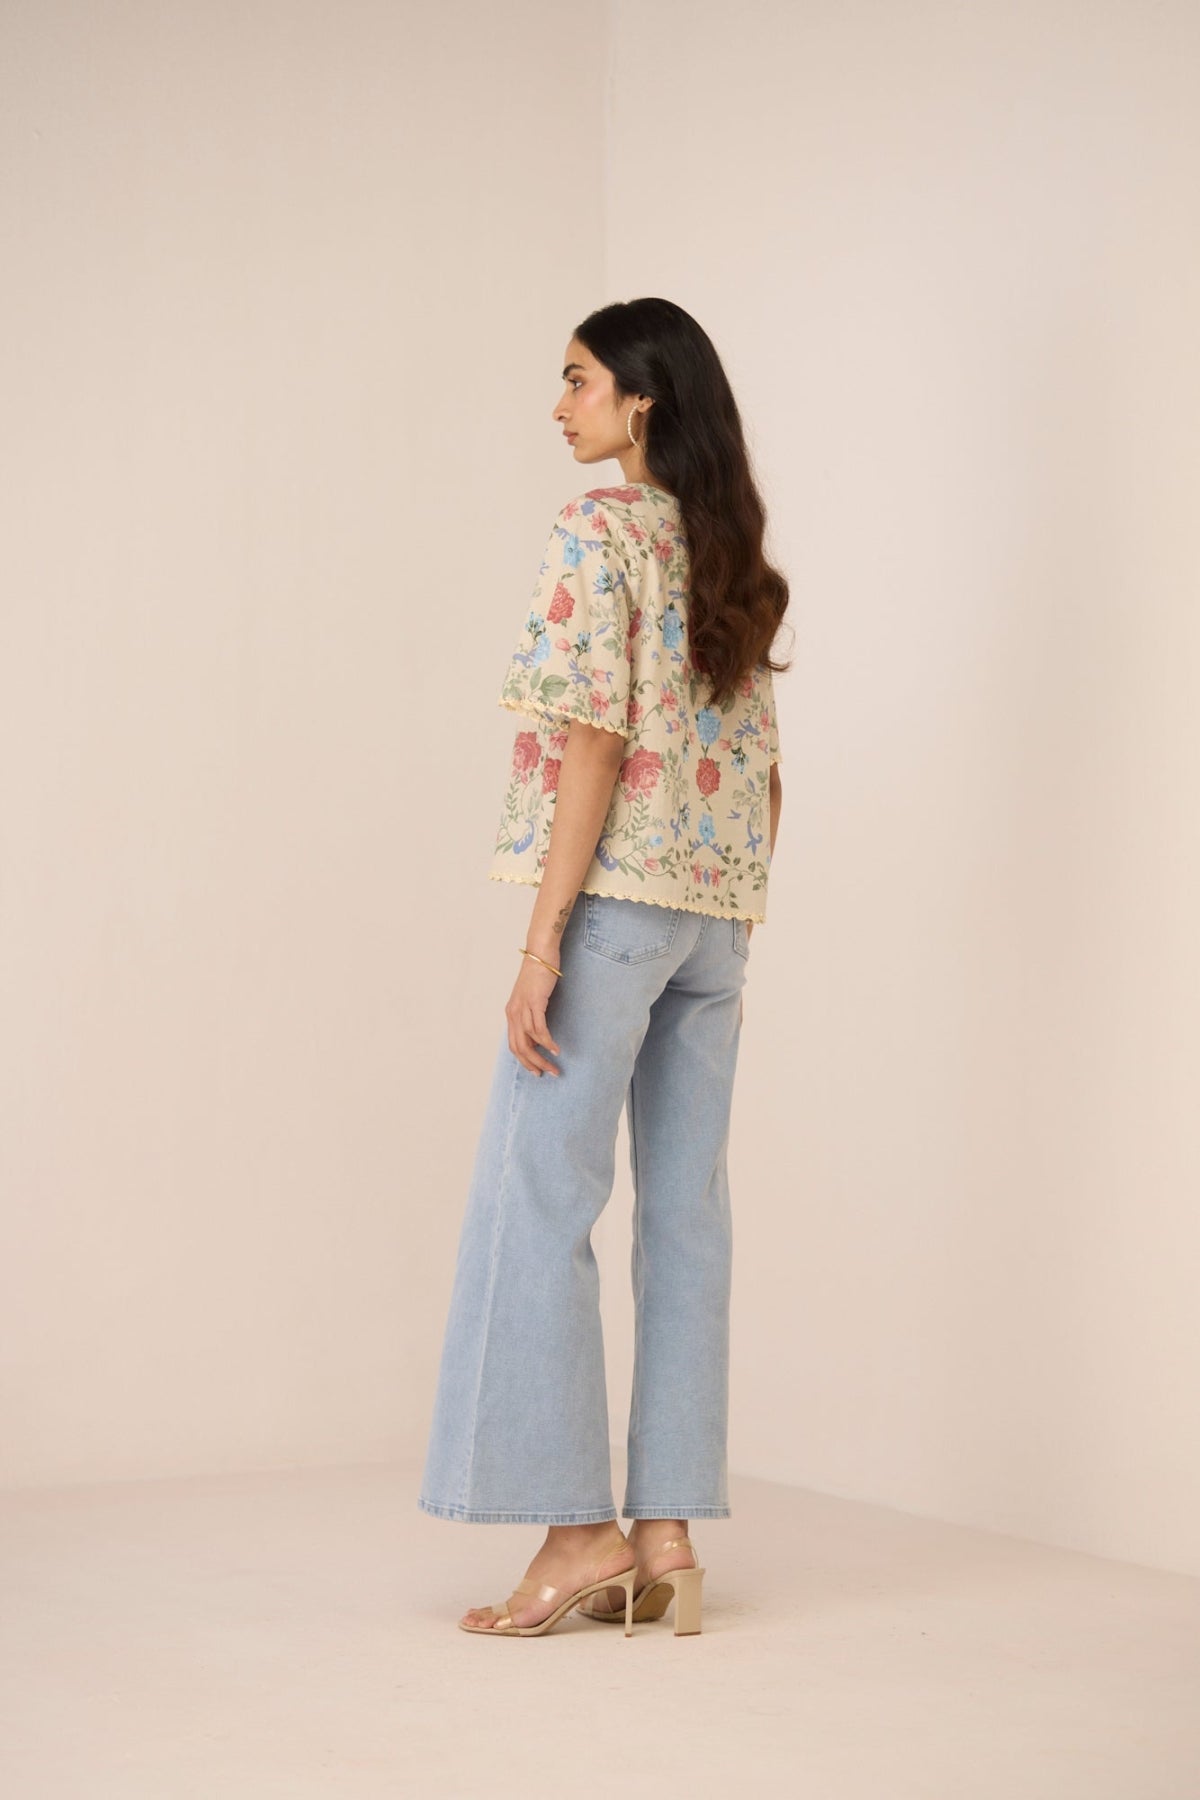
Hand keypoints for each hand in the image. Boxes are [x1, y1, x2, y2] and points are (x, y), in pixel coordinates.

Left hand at [507, 954, 562, 1075]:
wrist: (541, 954)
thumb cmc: (539, 975)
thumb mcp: (532, 998)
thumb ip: (532, 1015)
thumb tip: (538, 1034)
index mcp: (511, 1013)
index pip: (514, 1044)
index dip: (524, 1061)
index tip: (536, 1071)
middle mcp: (513, 1012)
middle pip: (519, 1046)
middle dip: (533, 1064)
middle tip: (547, 1074)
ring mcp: (523, 1007)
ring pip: (529, 1040)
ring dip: (542, 1056)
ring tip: (555, 1065)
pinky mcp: (534, 1002)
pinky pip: (539, 1028)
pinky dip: (546, 1041)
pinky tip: (555, 1049)